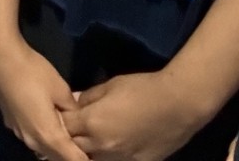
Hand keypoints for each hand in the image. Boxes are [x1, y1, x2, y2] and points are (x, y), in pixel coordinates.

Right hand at [0, 37, 89, 160]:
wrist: (0, 58)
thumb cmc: (33, 72)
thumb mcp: (61, 89)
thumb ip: (72, 109)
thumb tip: (77, 118)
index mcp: (48, 134)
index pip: (71, 158)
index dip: (84, 158)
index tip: (95, 154)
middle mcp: (32, 140)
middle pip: (56, 157)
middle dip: (71, 154)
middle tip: (86, 146)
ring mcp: (20, 133)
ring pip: (43, 149)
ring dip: (57, 148)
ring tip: (71, 137)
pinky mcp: (12, 124)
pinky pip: (33, 138)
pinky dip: (44, 138)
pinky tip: (50, 123)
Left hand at [65, 70, 208, 160]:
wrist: (178, 105)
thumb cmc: (143, 89)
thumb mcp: (111, 85)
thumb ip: (88, 97)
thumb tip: (73, 102)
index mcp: (92, 122)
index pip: (63, 126)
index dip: (60, 120)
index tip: (60, 114)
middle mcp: (100, 145)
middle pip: (72, 147)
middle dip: (69, 138)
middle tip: (71, 130)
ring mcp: (117, 159)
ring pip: (89, 160)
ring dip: (85, 151)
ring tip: (88, 141)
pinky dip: (106, 156)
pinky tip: (109, 148)